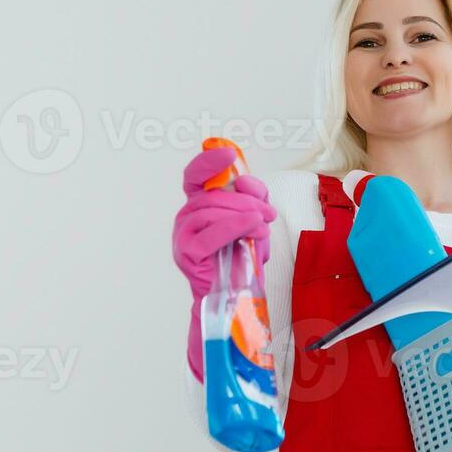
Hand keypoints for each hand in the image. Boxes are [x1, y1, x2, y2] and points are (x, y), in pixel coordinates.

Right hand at [174, 147, 276, 380]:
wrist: (235, 297)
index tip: (228, 154)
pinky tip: (254, 230)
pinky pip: (212, 233)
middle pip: (213, 194)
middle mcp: (187, 217)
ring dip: (245, 214)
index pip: (196, 176)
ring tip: (263, 225)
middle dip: (246, 199)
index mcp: (200, 205)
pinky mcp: (187, 253)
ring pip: (213, 210)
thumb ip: (251, 198)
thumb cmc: (241, 258)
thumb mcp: (253, 222)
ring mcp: (183, 234)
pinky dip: (235, 227)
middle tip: (268, 212)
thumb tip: (245, 181)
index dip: (209, 162)